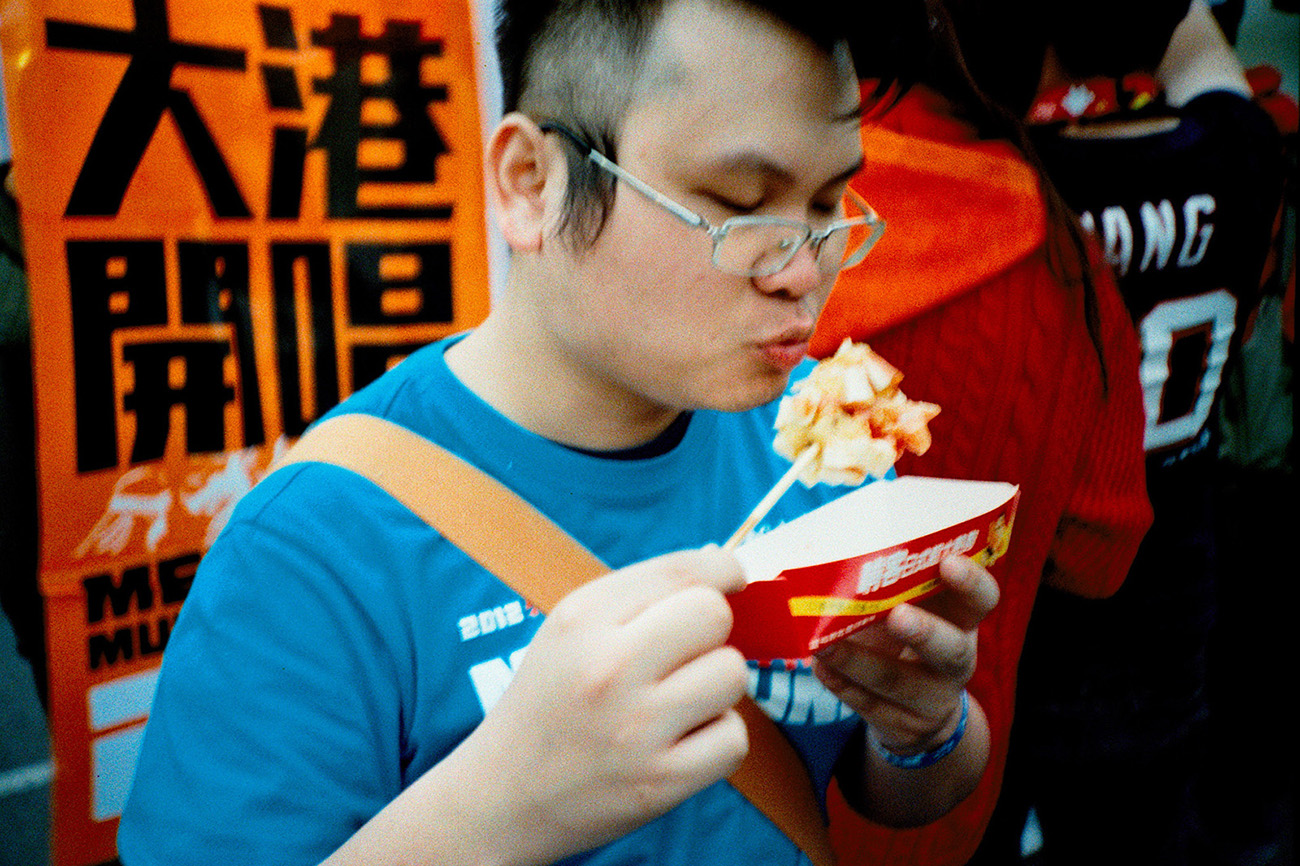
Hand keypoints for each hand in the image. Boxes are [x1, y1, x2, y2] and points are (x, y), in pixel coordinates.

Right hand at [459, 546, 750, 860]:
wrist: (502, 797)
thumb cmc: (550, 702)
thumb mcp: (569, 630)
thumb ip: (640, 595)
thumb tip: (725, 565)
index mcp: (582, 619)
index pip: (682, 572)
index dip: (723, 568)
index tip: (731, 577)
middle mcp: (609, 667)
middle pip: (715, 616)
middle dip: (711, 632)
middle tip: (685, 654)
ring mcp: (637, 727)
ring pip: (732, 674)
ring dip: (715, 687)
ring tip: (676, 702)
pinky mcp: (661, 781)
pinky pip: (735, 737)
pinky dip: (717, 739)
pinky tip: (680, 741)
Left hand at [811, 555, 997, 753]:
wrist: (921, 713)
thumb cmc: (912, 638)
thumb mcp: (918, 611)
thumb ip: (899, 586)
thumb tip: (846, 550)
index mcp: (962, 621)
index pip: (982, 600)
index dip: (971, 583)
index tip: (948, 562)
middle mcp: (954, 661)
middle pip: (951, 649)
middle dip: (924, 632)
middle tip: (897, 615)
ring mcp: (930, 698)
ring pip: (898, 683)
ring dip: (859, 662)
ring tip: (824, 645)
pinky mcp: (899, 724)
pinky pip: (867, 705)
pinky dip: (840, 684)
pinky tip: (820, 667)